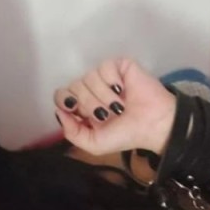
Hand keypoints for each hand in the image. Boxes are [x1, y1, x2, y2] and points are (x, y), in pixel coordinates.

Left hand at [54, 58, 175, 156]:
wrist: (152, 125)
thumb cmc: (125, 135)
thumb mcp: (93, 144)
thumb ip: (72, 132)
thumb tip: (58, 111)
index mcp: (82, 107)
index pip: (61, 95)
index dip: (66, 101)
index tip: (77, 111)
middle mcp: (90, 89)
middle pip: (74, 87)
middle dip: (90, 105)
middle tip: (107, 114)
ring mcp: (103, 76)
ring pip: (88, 78)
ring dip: (104, 97)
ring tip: (119, 107)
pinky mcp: (118, 66)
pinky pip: (104, 68)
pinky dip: (112, 83)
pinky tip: (123, 90)